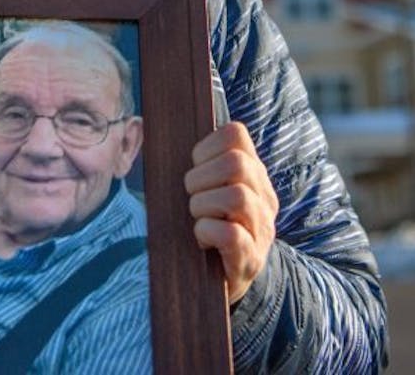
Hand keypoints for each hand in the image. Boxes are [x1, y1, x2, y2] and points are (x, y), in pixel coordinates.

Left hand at [184, 121, 277, 303]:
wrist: (223, 283)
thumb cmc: (207, 230)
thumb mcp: (209, 192)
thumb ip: (199, 166)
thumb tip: (150, 131)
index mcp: (254, 175)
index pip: (237, 134)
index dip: (206, 146)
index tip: (194, 166)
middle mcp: (264, 198)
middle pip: (236, 163)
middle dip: (201, 178)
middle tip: (190, 196)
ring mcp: (261, 229)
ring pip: (236, 196)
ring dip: (202, 205)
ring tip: (196, 218)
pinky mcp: (250, 258)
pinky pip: (230, 234)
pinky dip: (207, 231)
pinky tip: (201, 238)